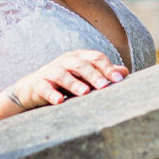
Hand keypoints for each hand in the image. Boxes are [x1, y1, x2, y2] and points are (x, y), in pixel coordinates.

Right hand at [7, 50, 127, 108]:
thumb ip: (103, 73)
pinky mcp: (39, 84)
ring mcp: (51, 71)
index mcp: (79, 57)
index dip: (107, 67)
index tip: (119, 80)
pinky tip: (60, 101)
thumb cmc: (66, 81)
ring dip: (74, 83)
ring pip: (62, 74)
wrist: (34, 87)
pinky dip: (52, 94)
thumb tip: (124, 72)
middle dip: (93, 75)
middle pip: (80, 64)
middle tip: (104, 86)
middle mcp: (65, 61)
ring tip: (84, 93)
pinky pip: (45, 87)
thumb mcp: (85, 76)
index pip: (95, 57)